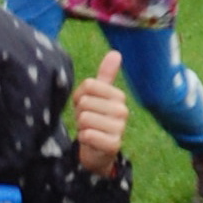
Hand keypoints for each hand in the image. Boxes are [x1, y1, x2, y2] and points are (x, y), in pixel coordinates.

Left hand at [73, 50, 126, 175]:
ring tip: (89, 130)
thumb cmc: (95, 118)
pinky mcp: (114, 144)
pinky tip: (91, 141)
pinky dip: (83, 138)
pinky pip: (87, 134)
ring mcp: (120, 128)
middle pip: (85, 102)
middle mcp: (122, 111)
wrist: (98, 151)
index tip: (85, 106)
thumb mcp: (97, 96)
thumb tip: (116, 52)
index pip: (88, 85)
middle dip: (79, 113)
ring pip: (85, 118)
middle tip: (87, 121)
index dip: (79, 96)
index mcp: (118, 96)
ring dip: (81, 126)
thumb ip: (105, 75)